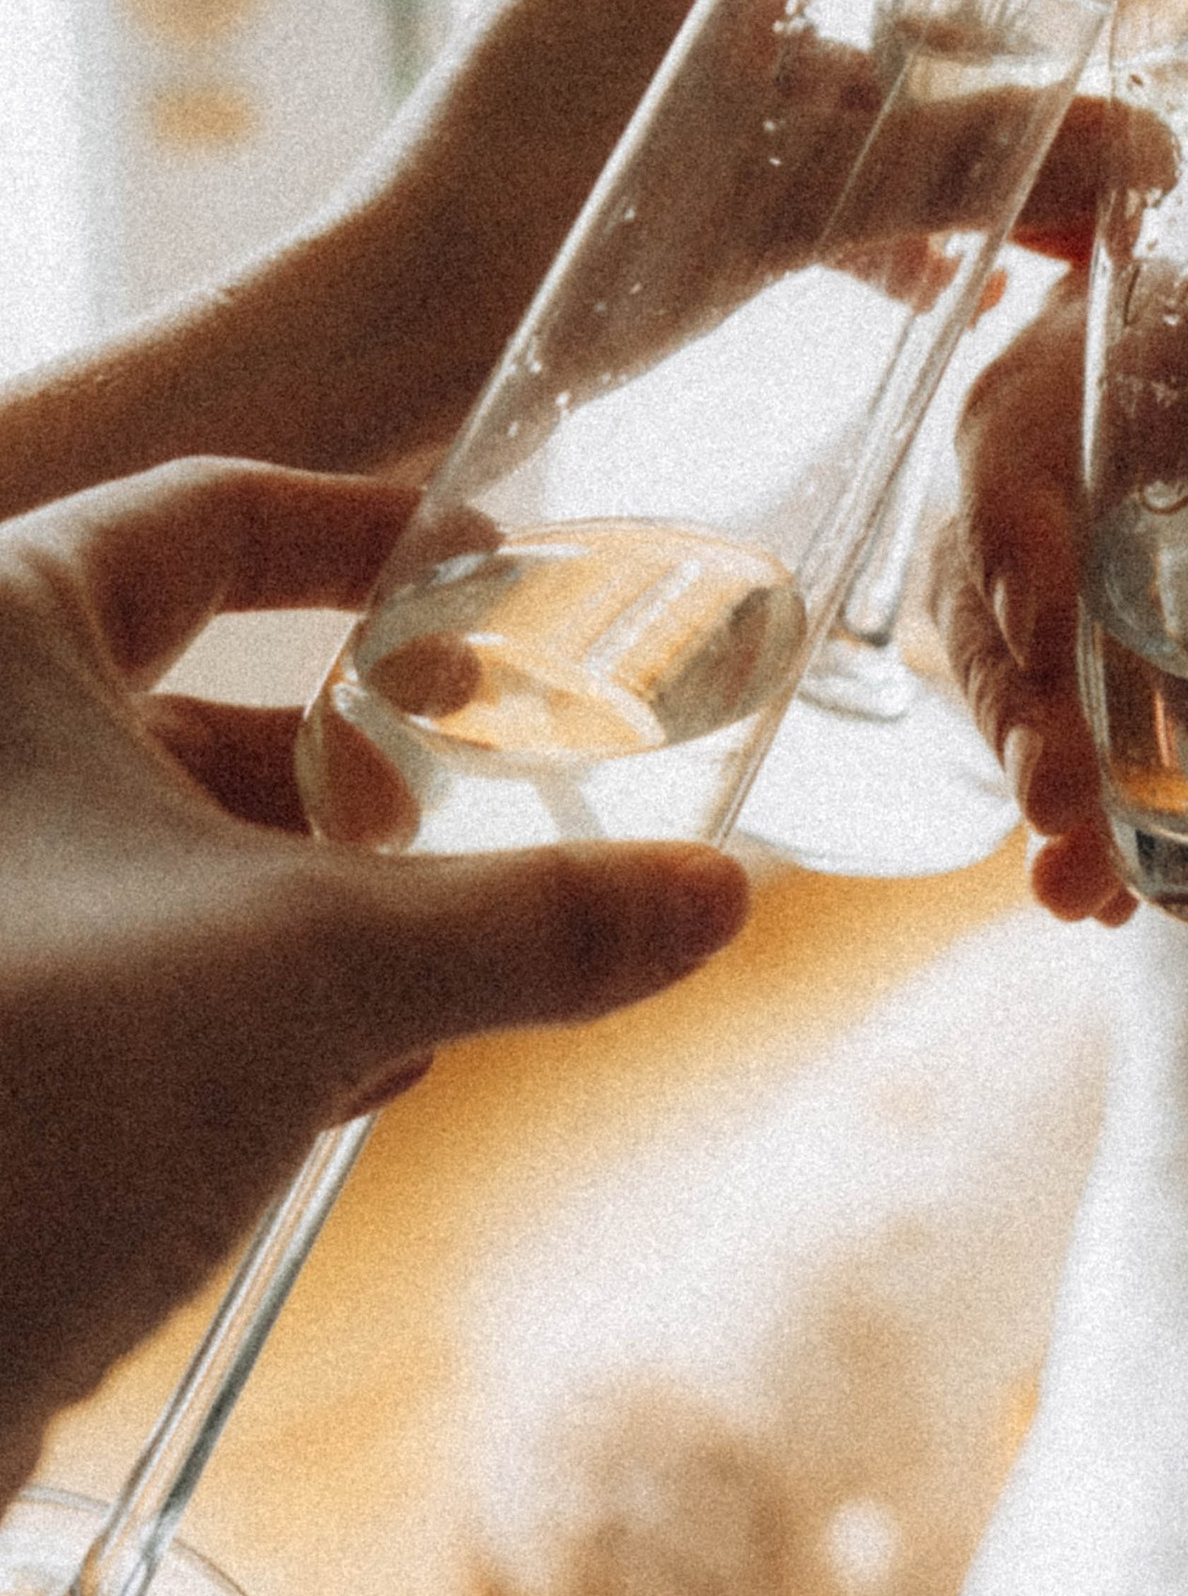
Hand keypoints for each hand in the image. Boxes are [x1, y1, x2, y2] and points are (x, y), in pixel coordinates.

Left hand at [0, 0, 1120, 527]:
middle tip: (1171, 14)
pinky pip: (821, 153)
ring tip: (1112, 183)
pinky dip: (906, 206)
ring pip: (875, 58)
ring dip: (992, 119)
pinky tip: (990, 273)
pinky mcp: (675, 152)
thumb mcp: (765, 184)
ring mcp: (677, 53)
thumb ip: (959, 163)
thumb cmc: (527, 229)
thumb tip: (1150, 156)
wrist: (379, 351)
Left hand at [0, 461, 749, 1497]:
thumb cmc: (39, 1077)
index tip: (486, 570)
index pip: (205, 517)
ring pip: (155, 851)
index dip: (362, 536)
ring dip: (309, 904)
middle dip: (349, 766)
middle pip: (187, 702)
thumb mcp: (325, 973)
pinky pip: (116, 968)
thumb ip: (531, 922)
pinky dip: (234, 997)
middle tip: (475, 798)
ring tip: (435, 969)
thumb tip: (712, 895)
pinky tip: (343, 1076)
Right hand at [930, 282, 1187, 927]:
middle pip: (983, 584)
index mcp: (1105, 352)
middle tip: (1062, 812)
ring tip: (1081, 888)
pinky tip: (1106, 895)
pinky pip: (1051, 704)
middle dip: (1020, 712)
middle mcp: (1048, 453)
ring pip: (1004, 663)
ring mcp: (1050, 541)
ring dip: (1038, 773)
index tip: (1050, 636)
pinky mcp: (1079, 617)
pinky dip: (1080, 797)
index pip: (1012, 445)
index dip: (1016, 543)